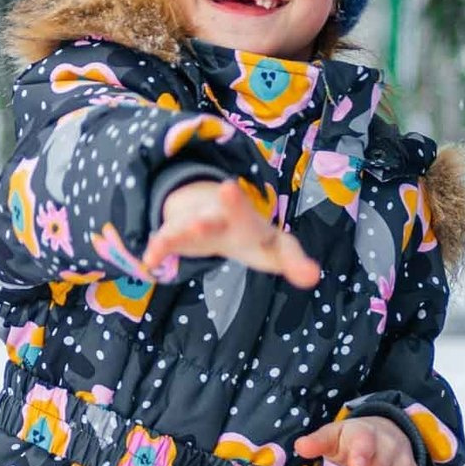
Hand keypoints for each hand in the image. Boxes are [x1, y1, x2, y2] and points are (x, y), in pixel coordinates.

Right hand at [141, 180, 320, 286]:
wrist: (206, 213)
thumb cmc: (246, 235)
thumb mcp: (271, 251)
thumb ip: (293, 262)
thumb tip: (314, 276)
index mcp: (256, 225)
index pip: (275, 233)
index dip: (286, 247)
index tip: (299, 256)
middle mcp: (229, 218)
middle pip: (234, 212)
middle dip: (233, 203)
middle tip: (227, 189)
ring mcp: (200, 223)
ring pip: (195, 223)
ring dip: (193, 225)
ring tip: (192, 227)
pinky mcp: (176, 234)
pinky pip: (166, 240)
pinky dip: (159, 249)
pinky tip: (150, 262)